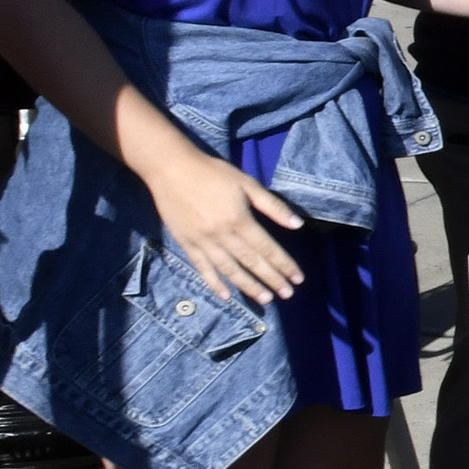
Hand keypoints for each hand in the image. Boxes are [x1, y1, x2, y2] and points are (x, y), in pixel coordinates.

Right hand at [143, 138, 307, 305]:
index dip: (284, 264)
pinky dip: (214, 283)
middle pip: (251, 262)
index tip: (297, 278)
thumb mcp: (247, 184)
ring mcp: (202, 241)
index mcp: (239, 220)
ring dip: (248, 286)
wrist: (170, 168)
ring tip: (265, 299)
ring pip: (229, 270)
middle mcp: (222, 235)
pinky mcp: (186, 243)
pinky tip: (226, 296)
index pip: (267, 248)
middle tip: (287, 294)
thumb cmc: (212, 173)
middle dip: (271, 280)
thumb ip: (272, 206)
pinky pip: (202, 268)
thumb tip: (297, 225)